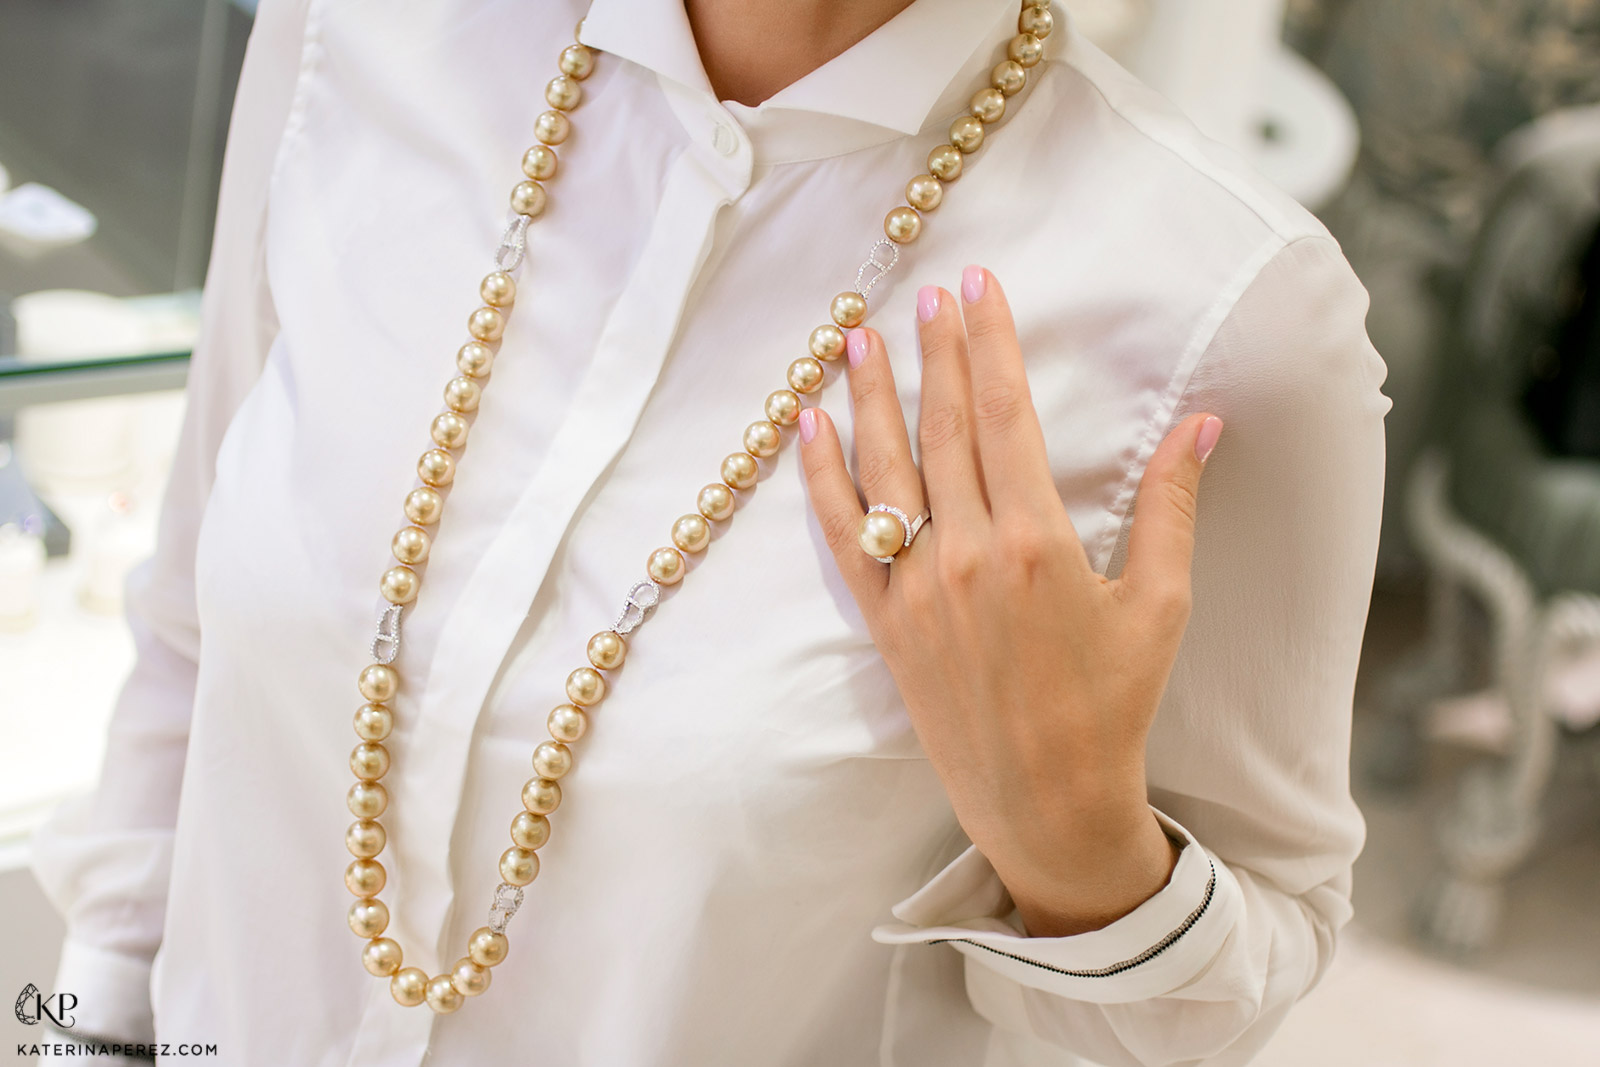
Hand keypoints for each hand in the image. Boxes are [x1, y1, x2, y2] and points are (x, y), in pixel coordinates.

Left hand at [797, 266, 1223, 937]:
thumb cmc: (1113, 707)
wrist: (1046, 802)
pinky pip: (843, 536)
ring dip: (872, 396)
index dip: (991, 342)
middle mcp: (964, 554)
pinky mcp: (885, 622)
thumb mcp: (1159, 605)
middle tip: (930, 292)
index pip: (1005, 414)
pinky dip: (821, 478)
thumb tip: (1203, 421)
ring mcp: (916, 588)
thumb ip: (1173, 507)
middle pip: (944, 427)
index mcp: (1034, 542)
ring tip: (860, 335)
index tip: (980, 286)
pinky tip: (808, 427)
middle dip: (938, 351)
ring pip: (885, 469)